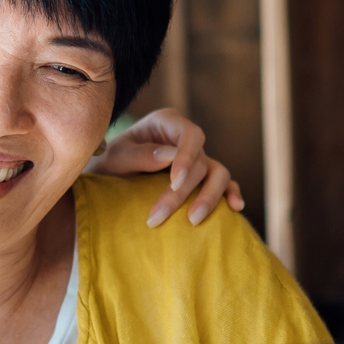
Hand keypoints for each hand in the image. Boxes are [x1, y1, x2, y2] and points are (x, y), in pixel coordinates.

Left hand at [94, 109, 244, 228]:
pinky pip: (224, 184)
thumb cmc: (109, 163)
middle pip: (200, 162)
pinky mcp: (202, 178)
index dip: (187, 157)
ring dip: (209, 198)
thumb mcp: (114, 157)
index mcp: (166, 123)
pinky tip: (235, 208)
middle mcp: (185, 139)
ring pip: (218, 173)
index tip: (174, 182)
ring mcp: (197, 159)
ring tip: (192, 221)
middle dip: (182, 192)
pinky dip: (231, 194)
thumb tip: (171, 156)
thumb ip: (139, 155)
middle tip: (157, 217)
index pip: (190, 135)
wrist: (107, 179)